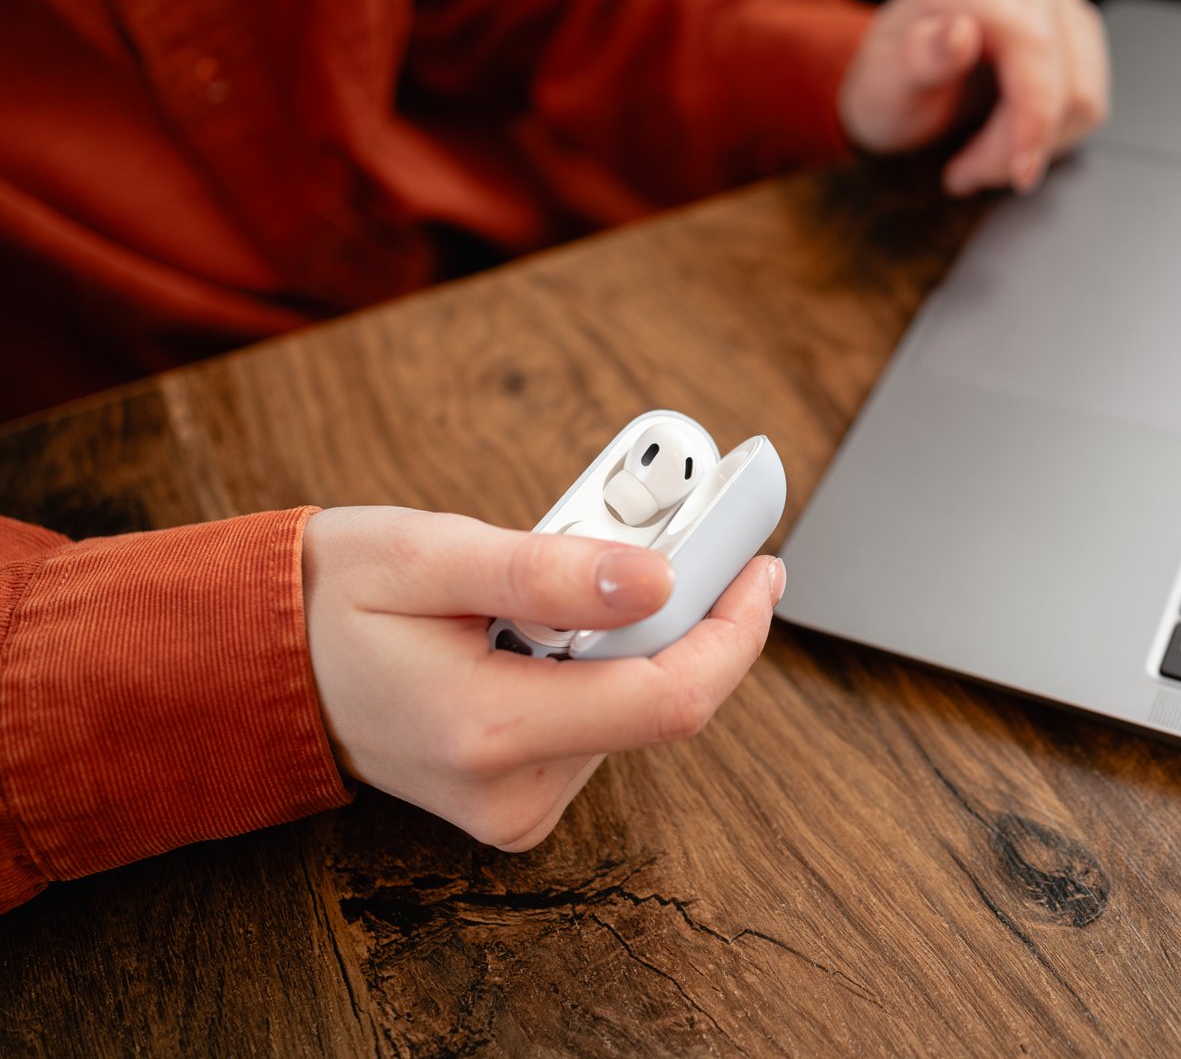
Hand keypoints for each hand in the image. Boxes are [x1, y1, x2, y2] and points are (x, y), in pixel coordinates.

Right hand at [301, 507, 783, 850]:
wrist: (264, 667)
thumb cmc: (334, 600)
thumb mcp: (427, 554)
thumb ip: (543, 571)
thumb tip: (657, 579)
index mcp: (487, 733)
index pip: (668, 700)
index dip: (732, 630)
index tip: (759, 565)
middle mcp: (510, 792)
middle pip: (658, 702)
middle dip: (677, 610)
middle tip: (664, 531)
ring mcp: (515, 807)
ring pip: (633, 710)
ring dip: (632, 633)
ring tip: (570, 577)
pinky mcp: (520, 799)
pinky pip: (601, 722)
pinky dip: (601, 663)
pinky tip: (554, 627)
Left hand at [838, 0, 1109, 195]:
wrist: (903, 75)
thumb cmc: (891, 77)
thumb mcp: (886, 78)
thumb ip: (919, 56)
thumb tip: (961, 34)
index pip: (1032, 48)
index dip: (1033, 119)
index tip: (1019, 174)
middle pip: (1061, 81)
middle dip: (1014, 147)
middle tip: (964, 173)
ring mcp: (1059, 2)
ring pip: (1082, 97)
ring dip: (1033, 147)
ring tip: (977, 158)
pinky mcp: (1077, 31)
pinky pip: (1087, 101)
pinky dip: (1048, 138)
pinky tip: (1005, 140)